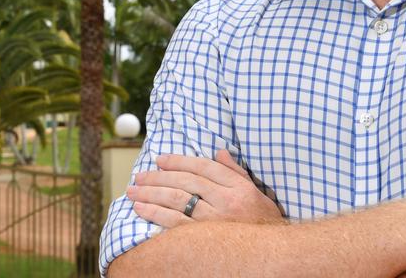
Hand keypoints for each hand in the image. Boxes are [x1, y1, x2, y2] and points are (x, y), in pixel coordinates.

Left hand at [126, 149, 283, 227]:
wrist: (272, 255)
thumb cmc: (263, 222)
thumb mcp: (256, 193)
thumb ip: (236, 172)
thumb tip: (219, 151)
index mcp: (238, 187)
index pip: (203, 167)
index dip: (179, 161)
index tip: (160, 159)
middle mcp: (225, 201)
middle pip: (185, 182)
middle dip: (158, 177)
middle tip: (139, 176)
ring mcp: (214, 221)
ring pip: (176, 200)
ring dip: (151, 193)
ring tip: (133, 191)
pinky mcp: (204, 239)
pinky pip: (175, 223)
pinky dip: (155, 214)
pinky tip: (141, 209)